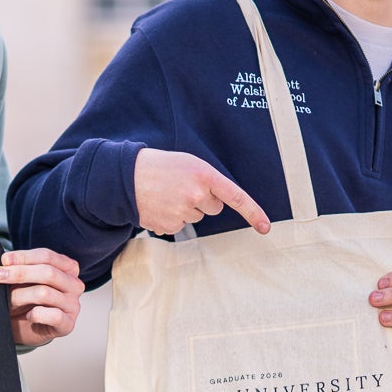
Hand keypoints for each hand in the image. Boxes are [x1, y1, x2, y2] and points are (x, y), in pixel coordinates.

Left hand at [0, 248, 83, 345]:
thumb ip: (21, 268)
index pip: (47, 256)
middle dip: (20, 273)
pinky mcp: (68, 324)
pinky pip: (54, 316)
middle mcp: (74, 285)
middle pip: (48, 272)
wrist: (24, 327)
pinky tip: (28, 315)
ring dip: (21, 295)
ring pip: (45, 293)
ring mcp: (73, 305)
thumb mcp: (24, 279)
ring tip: (9, 300)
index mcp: (68, 268)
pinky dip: (37, 315)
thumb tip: (5, 262)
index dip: (23, 257)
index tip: (4, 261)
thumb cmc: (26, 299)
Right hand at [133, 148, 270, 235]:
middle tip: (181, 187)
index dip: (253, 213)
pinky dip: (171, 218)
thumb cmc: (159, 167)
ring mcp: (182, 213)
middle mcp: (196, 195)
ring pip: (196, 217)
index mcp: (204, 175)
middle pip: (213, 208)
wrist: (125, 177)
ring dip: (185, 208)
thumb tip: (217, 204)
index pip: (236, 197)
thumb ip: (207, 180)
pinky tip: (159, 205)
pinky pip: (179, 226)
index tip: (266, 228)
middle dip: (201, 200)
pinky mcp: (169, 226)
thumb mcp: (188, 163)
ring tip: (167, 194)